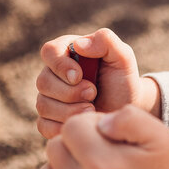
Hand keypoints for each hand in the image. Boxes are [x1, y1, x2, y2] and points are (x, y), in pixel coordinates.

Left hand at [32, 107, 168, 168]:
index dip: (91, 123)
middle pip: (54, 149)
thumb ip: (126, 116)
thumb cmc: (162, 161)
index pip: (71, 127)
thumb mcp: (155, 130)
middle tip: (102, 151)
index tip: (110, 134)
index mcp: (102, 167)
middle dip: (75, 143)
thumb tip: (98, 125)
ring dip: (61, 168)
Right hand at [35, 28, 160, 138]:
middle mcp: (53, 74)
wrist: (125, 109)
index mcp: (67, 52)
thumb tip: (78, 44)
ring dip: (70, 110)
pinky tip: (81, 123)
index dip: (60, 65)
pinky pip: (44, 125)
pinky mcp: (48, 120)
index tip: (79, 76)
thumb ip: (106, 41)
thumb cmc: (123, 80)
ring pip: (43, 105)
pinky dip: (63, 126)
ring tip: (92, 109)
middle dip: (70, 91)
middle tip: (93, 93)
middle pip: (43, 81)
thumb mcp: (122, 57)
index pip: (49, 51)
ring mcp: (48, 98)